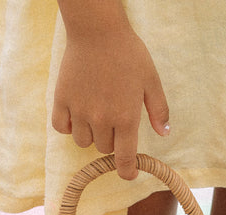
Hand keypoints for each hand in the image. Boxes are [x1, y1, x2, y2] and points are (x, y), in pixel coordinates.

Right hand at [51, 9, 168, 179]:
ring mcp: (79, 110)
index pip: (124, 159)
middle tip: (114, 122)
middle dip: (111, 142)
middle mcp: (101, 119)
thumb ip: (159, 111)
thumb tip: (164, 134)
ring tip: (96, 117)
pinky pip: (62, 127)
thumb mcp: (152, 82)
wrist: (97, 30)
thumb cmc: (128, 54)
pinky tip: (76, 116)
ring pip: (83, 142)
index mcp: (126, 118)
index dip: (127, 171)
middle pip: (104, 149)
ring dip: (91, 135)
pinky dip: (68, 127)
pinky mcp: (61, 99)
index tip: (128, 173)